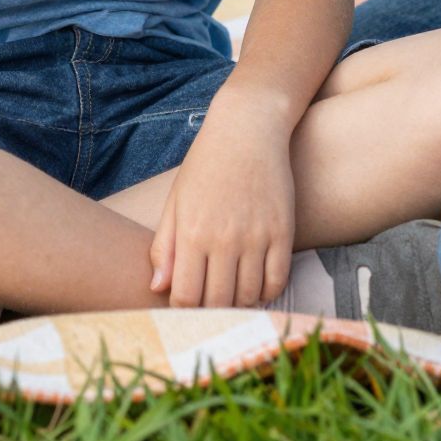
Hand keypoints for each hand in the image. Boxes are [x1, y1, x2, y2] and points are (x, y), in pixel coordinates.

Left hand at [149, 97, 295, 307]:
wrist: (247, 127)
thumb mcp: (177, 201)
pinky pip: (277, 281)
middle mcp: (225, 239)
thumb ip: (165, 246)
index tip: (185, 308)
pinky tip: (255, 286)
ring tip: (231, 296)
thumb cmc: (205, 165)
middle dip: (210, 313)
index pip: (186, 297)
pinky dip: (266, 293)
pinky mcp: (283, 231)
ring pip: (248, 297)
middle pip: (218, 303)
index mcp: (192, 233)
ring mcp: (257, 236)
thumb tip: (157, 287)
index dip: (183, 312)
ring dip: (238, 305)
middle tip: (208, 308)